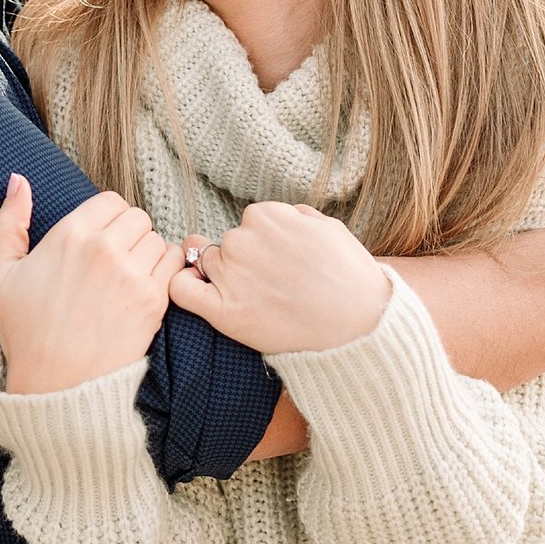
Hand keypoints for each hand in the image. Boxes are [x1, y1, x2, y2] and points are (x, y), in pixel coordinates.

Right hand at [0, 177, 181, 392]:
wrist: (56, 385)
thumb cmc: (24, 330)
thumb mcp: (1, 273)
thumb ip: (8, 222)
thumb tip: (18, 179)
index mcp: (69, 235)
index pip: (110, 200)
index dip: (105, 217)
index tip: (96, 239)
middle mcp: (105, 249)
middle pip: (137, 217)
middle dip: (127, 233)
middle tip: (112, 259)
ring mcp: (133, 275)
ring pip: (158, 239)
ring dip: (147, 252)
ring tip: (127, 275)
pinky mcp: (154, 301)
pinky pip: (175, 265)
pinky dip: (166, 271)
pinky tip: (144, 288)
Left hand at [168, 201, 390, 354]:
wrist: (363, 328)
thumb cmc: (352, 280)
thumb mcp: (330, 229)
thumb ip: (297, 215)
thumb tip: (280, 215)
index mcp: (265, 216)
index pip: (251, 222)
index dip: (266, 244)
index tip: (283, 262)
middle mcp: (242, 240)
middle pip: (228, 244)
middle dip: (245, 261)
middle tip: (275, 285)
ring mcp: (230, 275)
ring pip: (207, 264)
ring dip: (223, 277)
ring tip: (258, 298)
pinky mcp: (222, 310)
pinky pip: (181, 289)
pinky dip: (184, 288)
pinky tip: (201, 296)